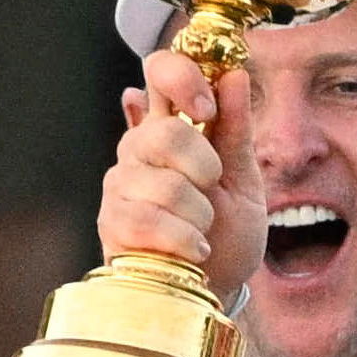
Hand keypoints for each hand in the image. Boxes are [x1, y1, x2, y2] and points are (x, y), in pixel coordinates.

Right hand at [101, 49, 265, 296]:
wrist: (216, 287)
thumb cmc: (227, 231)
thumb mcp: (244, 179)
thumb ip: (236, 130)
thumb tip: (233, 76)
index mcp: (172, 124)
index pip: (159, 70)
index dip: (182, 77)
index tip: (207, 106)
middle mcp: (139, 147)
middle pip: (163, 131)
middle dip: (204, 165)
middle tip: (212, 187)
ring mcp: (121, 184)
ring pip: (163, 184)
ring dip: (199, 213)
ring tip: (202, 229)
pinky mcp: (112, 222)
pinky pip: (149, 221)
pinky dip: (185, 239)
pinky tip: (195, 249)